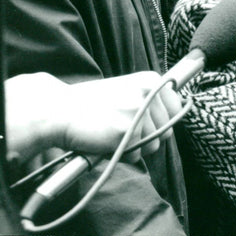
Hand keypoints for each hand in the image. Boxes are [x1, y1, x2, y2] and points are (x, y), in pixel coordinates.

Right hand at [5, 72, 182, 162]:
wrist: (59, 110)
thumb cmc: (91, 104)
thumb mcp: (128, 90)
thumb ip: (150, 101)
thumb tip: (173, 121)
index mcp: (152, 80)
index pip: (176, 109)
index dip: (161, 122)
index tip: (145, 123)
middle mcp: (149, 93)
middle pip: (166, 130)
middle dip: (147, 137)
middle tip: (122, 130)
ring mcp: (139, 112)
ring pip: (153, 144)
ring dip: (135, 147)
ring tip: (113, 134)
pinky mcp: (127, 132)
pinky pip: (136, 155)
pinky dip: (122, 154)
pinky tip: (106, 141)